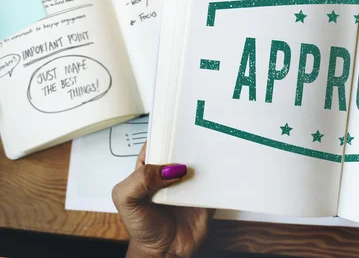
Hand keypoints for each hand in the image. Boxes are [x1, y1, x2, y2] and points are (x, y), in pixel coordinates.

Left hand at [112, 143, 212, 257]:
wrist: (165, 253)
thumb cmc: (141, 227)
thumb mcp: (126, 200)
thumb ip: (140, 180)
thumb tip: (169, 169)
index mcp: (148, 169)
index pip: (157, 142)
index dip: (164, 132)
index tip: (175, 124)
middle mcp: (170, 173)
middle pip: (182, 148)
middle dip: (190, 140)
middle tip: (198, 134)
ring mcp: (189, 183)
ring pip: (201, 161)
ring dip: (207, 155)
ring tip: (214, 146)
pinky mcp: (206, 194)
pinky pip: (215, 180)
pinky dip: (220, 174)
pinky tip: (223, 168)